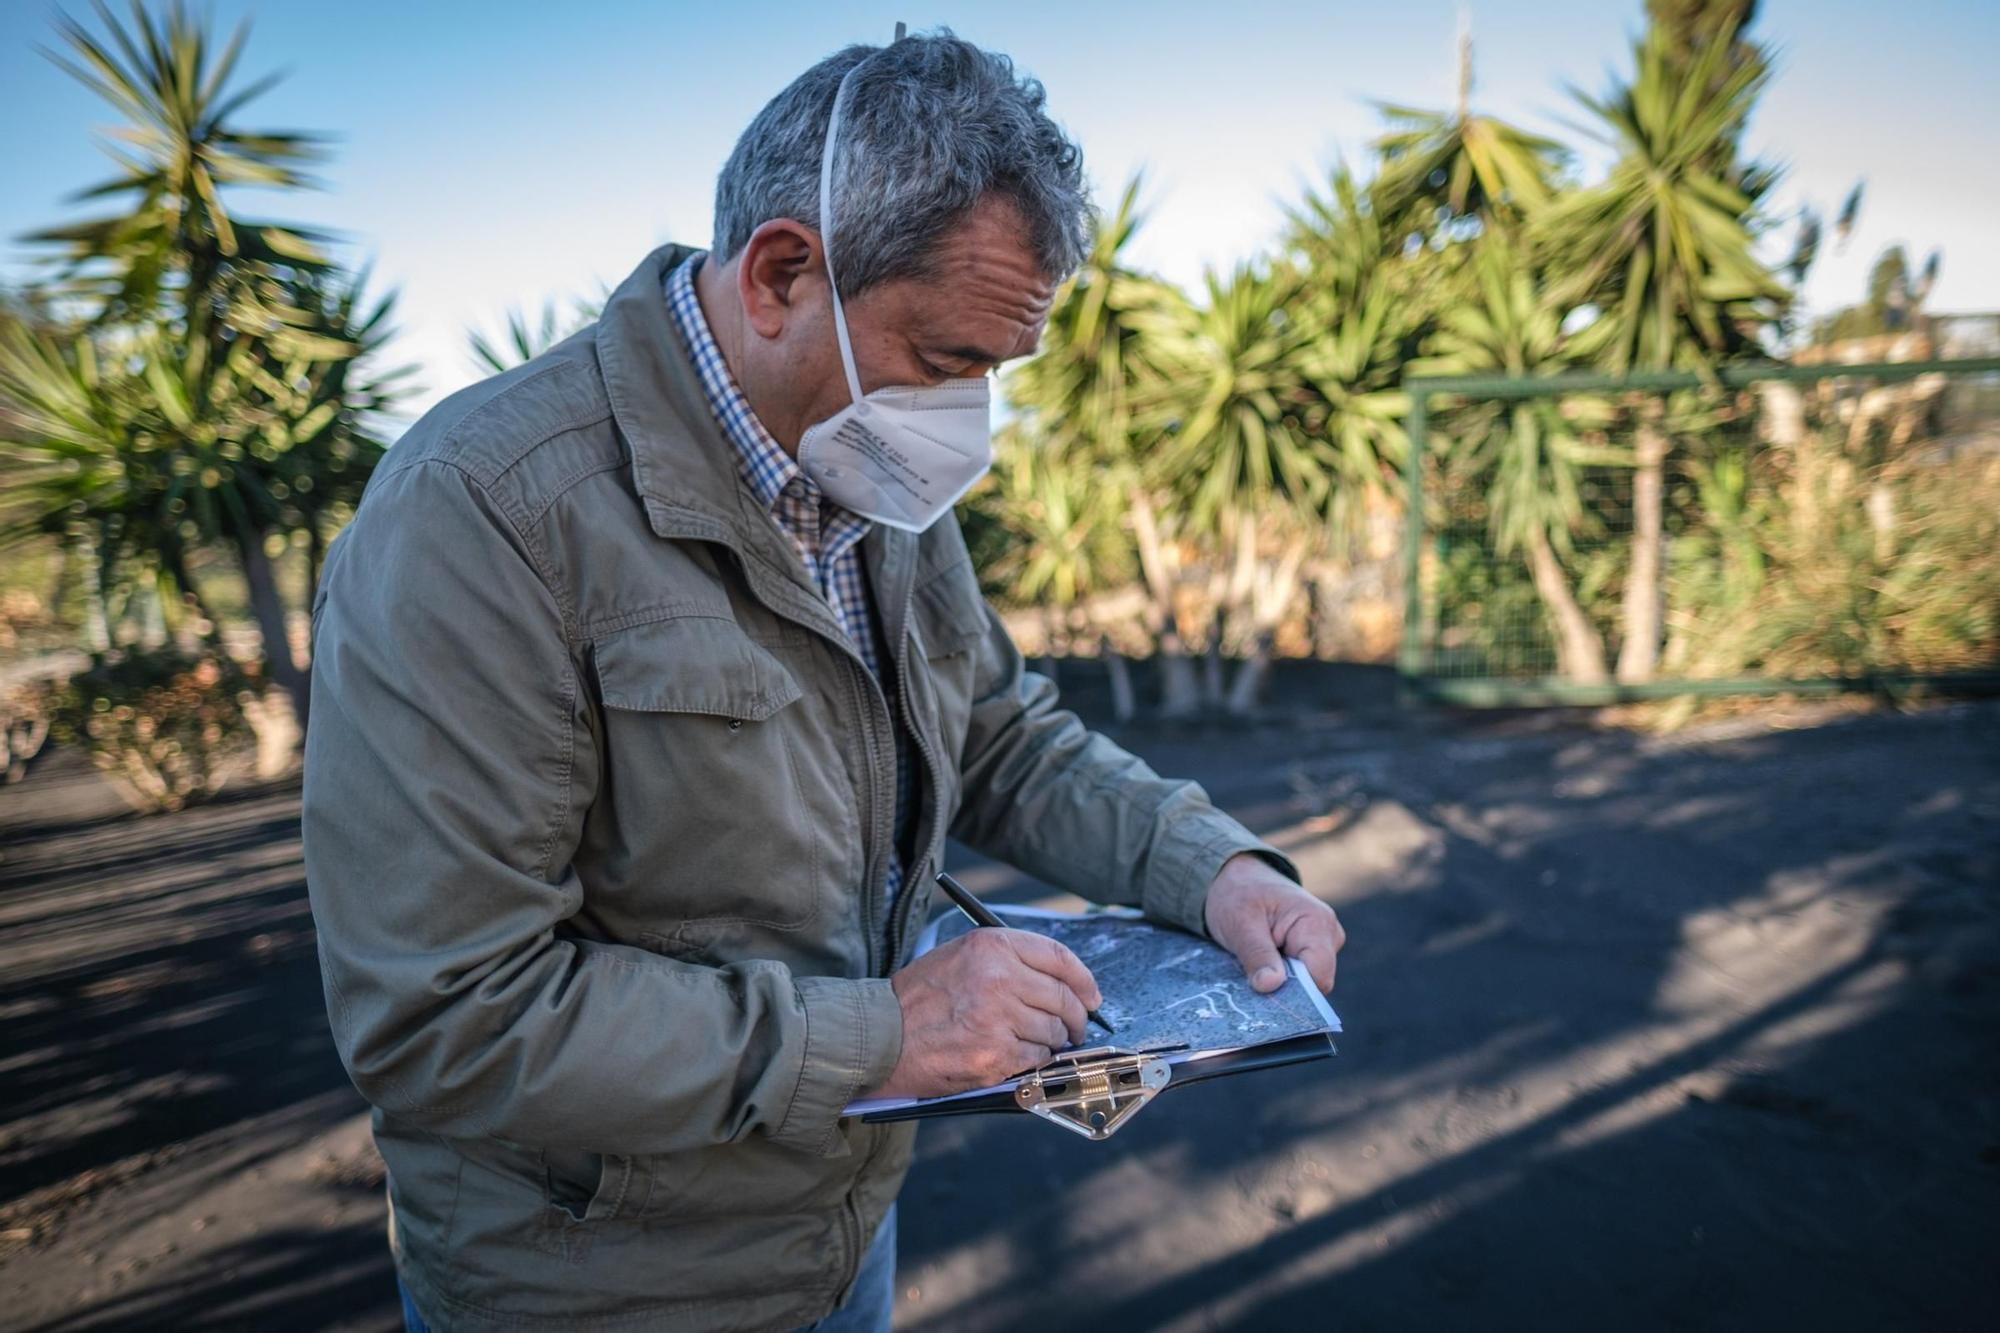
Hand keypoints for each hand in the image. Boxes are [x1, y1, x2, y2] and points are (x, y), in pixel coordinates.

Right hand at [863, 928, 1102, 1100]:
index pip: (1059, 957)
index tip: (1091, 995)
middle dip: (1076, 1018)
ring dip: (1052, 1042)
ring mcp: (998, 1019)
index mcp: (992, 946)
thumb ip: (1008, 961)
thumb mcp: (961, 957)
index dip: (1083, 979)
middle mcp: (999, 978)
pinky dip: (1034, 1060)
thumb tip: (1061, 982)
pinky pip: (1036, 1058)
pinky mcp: (994, 1056)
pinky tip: (1016, 1056)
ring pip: (1053, 1032)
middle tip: (1076, 1028)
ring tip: (1034, 1042)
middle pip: (1063, 999)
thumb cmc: (919, 998)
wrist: (880, 1035)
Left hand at [1204, 852, 1344, 994]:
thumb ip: (1257, 955)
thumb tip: (1271, 986)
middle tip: (1252, 978)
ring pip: (1307, 982)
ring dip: (1280, 981)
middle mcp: (1328, 934)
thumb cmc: (1238, 894)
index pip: (1319, 975)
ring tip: (1254, 964)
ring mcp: (1323, 943)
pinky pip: (1301, 976)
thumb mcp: (1240, 923)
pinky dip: (1280, 976)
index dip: (1295, 992)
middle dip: (1285, 987)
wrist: (1237, 878)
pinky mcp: (1312, 951)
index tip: (1265, 995)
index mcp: (1316, 922)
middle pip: (1314, 982)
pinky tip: (1261, 965)